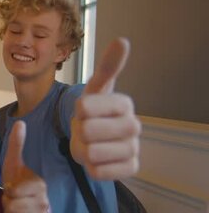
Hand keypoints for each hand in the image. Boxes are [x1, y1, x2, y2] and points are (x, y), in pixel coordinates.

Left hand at [2, 121, 48, 212]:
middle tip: (13, 199)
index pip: (16, 190)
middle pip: (13, 204)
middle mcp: (44, 200)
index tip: (12, 188)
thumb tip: (20, 122)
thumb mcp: (14, 164)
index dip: (9, 190)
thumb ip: (16, 144)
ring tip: (15, 208)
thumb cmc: (18, 184)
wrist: (25, 209)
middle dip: (7, 202)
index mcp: (39, 184)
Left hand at [70, 38, 141, 179]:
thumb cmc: (92, 113)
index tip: (85, 111)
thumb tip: (122, 41)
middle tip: (86, 131)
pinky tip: (99, 159)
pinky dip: (92, 167)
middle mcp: (134, 125)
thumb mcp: (94, 90)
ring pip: (93, 153)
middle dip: (80, 132)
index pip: (85, 107)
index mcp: (124, 103)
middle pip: (87, 131)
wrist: (93, 140)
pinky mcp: (130, 168)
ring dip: (85, 151)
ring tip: (92, 145)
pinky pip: (100, 171)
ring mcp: (133, 148)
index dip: (79, 111)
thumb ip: (106, 67)